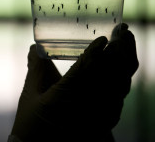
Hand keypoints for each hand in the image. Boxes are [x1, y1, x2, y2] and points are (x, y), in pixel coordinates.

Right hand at [11, 24, 138, 141]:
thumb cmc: (31, 124)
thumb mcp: (31, 95)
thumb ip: (36, 69)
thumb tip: (33, 48)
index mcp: (65, 96)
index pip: (87, 68)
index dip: (97, 51)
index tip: (103, 37)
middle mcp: (87, 105)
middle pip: (112, 73)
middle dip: (121, 49)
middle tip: (124, 32)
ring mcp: (98, 116)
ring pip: (120, 85)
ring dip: (125, 62)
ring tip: (126, 45)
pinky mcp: (103, 123)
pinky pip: (119, 99)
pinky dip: (123, 81)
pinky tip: (121, 71)